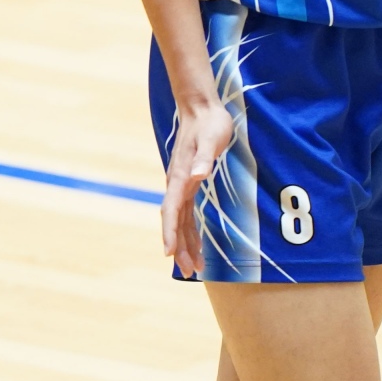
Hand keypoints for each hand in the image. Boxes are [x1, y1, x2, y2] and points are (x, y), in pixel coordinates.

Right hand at [159, 93, 234, 277]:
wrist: (202, 108)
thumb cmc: (209, 123)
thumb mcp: (212, 138)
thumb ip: (204, 158)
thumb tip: (197, 175)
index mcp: (180, 176)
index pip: (171, 210)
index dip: (169, 233)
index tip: (168, 254)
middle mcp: (178, 183)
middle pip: (174, 221)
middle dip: (179, 247)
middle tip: (188, 272)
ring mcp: (182, 185)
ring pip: (179, 221)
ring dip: (184, 244)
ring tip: (194, 268)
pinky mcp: (190, 184)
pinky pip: (186, 214)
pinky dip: (190, 232)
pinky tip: (197, 246)